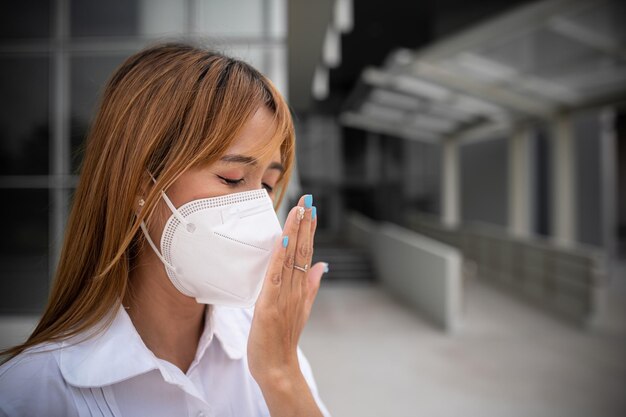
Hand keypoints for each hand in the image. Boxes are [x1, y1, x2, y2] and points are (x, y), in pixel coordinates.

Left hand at [247, 195, 325, 415]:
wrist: (277, 368)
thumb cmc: (283, 340)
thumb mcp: (301, 309)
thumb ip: (312, 286)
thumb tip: (323, 265)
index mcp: (302, 288)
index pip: (308, 252)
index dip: (310, 229)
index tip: (311, 207)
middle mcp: (297, 289)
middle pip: (303, 250)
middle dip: (305, 223)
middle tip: (308, 198)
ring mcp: (285, 296)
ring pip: (292, 258)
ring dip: (296, 232)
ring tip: (300, 210)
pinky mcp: (271, 305)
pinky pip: (276, 277)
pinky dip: (280, 258)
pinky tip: (284, 240)